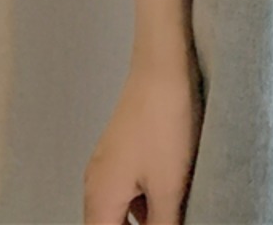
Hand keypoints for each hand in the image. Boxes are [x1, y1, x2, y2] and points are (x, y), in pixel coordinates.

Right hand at [84, 56, 200, 224]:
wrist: (164, 64)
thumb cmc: (164, 119)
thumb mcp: (169, 186)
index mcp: (100, 199)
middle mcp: (96, 183)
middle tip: (169, 220)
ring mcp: (109, 163)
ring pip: (122, 209)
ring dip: (145, 218)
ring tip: (176, 208)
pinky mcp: (125, 147)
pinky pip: (131, 187)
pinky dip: (149, 198)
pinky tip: (176, 192)